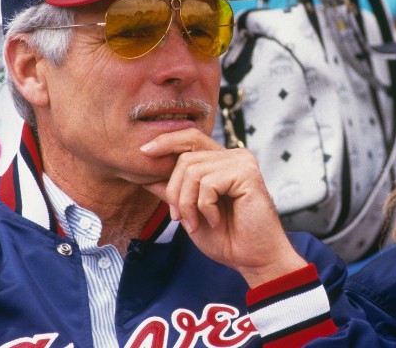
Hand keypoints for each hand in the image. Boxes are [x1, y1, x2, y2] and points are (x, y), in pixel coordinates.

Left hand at [140, 128, 306, 287]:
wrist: (252, 258)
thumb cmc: (225, 237)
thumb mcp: (189, 211)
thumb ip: (173, 191)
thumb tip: (144, 175)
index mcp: (221, 160)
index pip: (190, 137)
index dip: (166, 141)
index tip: (143, 151)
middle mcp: (233, 156)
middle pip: (185, 158)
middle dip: (175, 192)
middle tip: (180, 218)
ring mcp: (242, 162)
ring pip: (193, 171)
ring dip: (188, 204)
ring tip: (198, 223)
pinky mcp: (247, 173)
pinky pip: (208, 184)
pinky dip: (205, 208)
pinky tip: (216, 220)